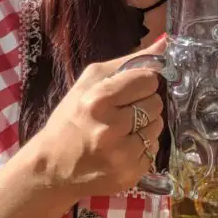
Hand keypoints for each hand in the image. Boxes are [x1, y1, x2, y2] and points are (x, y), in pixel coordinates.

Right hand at [25, 37, 165, 200]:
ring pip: (158, 127)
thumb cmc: (71, 118)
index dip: (142, 83)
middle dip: (144, 104)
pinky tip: (123, 148)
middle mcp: (110, 128)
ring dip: (145, 126)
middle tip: (124, 112)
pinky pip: (153, 151)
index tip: (130, 90)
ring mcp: (121, 155)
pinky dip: (142, 147)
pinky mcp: (129, 175)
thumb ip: (129, 62)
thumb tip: (165, 42)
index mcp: (99, 100)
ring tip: (122, 131)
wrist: (52, 168)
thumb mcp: (90, 82)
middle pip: (155, 103)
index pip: (148, 80)